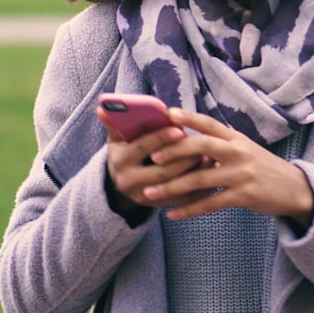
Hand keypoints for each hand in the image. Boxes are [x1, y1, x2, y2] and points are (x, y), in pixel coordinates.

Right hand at [101, 109, 206, 223]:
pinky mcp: (158, 206)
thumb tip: (103, 107)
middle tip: (203, 145)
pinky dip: (197, 188)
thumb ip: (116, 124)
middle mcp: (129, 181)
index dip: (161, 138)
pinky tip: (210, 175)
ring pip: (174, 186)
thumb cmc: (125, 152)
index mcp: (120, 160)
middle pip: (161, 170)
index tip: (180, 130)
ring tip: (210, 157)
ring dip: (193, 172)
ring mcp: (144, 196)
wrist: (121, 184)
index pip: (142, 148)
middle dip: (183, 157)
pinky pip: (181, 199)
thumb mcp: (118, 139)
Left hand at [135, 109, 313, 226]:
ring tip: (150, 193)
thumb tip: (189, 143)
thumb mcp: (246, 150)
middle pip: (202, 147)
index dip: (189, 117)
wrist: (295, 189)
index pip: (210, 124)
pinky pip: (210, 203)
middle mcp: (239, 152)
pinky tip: (172, 215)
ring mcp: (241, 174)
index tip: (167, 113)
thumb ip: (221, 146)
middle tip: (153, 157)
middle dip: (175, 152)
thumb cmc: (264, 169)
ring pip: (200, 179)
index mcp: (237, 138)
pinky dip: (189, 210)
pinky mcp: (244, 196)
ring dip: (172, 187)